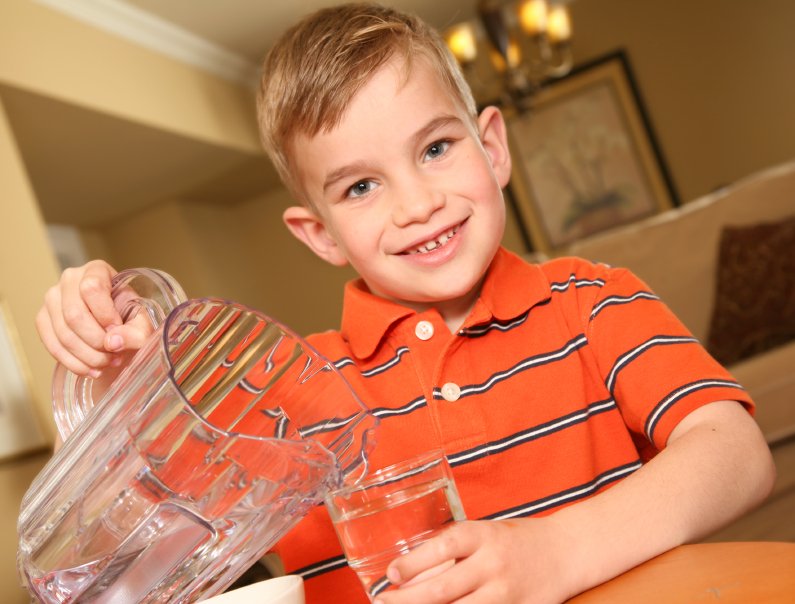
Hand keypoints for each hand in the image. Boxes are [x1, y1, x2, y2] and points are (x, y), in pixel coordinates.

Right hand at [36, 260, 151, 375]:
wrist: (115, 326)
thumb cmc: (129, 316)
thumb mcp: (142, 320)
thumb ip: (135, 331)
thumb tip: (113, 342)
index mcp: (96, 270)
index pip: (92, 289)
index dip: (105, 315)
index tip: (117, 331)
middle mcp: (70, 279)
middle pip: (74, 315)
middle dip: (96, 342)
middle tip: (115, 355)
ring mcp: (52, 299)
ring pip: (63, 334)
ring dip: (88, 356)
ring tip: (108, 363)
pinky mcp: (43, 319)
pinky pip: (52, 345)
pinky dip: (74, 363)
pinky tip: (92, 370)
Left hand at [375, 518, 578, 603]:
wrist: (567, 551)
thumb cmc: (517, 540)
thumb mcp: (485, 533)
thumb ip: (455, 551)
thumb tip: (410, 574)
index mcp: (483, 536)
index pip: (442, 548)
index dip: (413, 563)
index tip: (391, 574)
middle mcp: (493, 564)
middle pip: (443, 588)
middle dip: (408, 600)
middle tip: (384, 602)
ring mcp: (507, 593)